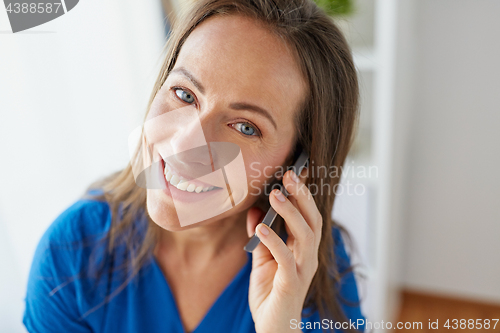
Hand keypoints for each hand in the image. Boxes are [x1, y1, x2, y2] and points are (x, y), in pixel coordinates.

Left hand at [246, 169, 322, 332]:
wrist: (274, 329)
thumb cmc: (270, 295)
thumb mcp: (262, 261)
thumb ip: (261, 238)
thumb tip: (255, 211)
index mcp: (302, 250)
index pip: (308, 217)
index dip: (302, 196)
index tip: (292, 173)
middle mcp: (307, 257)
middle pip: (313, 221)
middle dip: (302, 196)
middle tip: (289, 175)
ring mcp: (302, 270)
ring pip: (305, 235)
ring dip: (291, 213)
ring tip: (276, 194)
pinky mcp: (291, 284)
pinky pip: (286, 258)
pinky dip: (274, 240)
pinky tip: (261, 227)